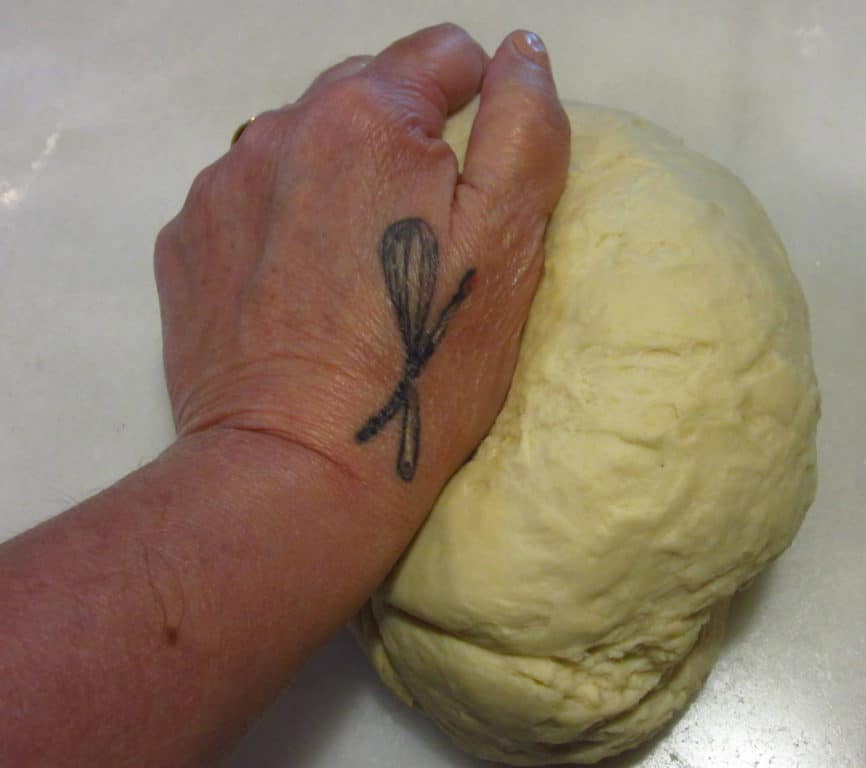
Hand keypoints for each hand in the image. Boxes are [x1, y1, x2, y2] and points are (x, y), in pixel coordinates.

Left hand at [155, 24, 568, 503]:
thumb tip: (522, 50)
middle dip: (404, 141)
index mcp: (366, 115)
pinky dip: (282, 222)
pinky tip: (299, 291)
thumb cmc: (420, 361)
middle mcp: (278, 128)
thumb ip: (524, 126)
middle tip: (422, 237)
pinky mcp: (185, 241)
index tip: (476, 181)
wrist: (297, 471)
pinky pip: (250, 198)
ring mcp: (219, 185)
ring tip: (356, 269)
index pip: (442, 54)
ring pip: (302, 145)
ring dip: (337, 178)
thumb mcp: (508, 245)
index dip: (478, 104)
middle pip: (365, 93)